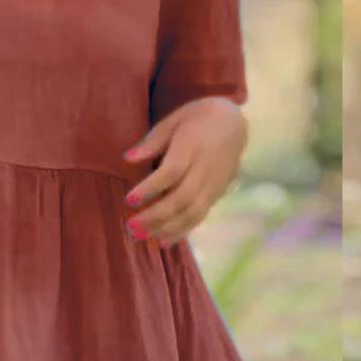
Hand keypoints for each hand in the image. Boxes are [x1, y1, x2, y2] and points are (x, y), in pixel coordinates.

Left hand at [121, 97, 247, 246]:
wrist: (233, 122)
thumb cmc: (196, 119)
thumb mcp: (174, 120)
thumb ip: (152, 141)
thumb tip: (127, 158)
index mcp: (193, 145)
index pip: (172, 171)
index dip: (151, 188)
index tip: (129, 200)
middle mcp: (207, 167)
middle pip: (182, 197)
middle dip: (156, 216)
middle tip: (130, 227)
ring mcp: (215, 184)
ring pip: (193, 212)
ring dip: (166, 228)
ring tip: (141, 237)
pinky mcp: (217, 195)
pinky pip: (200, 217)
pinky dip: (182, 231)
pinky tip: (163, 242)